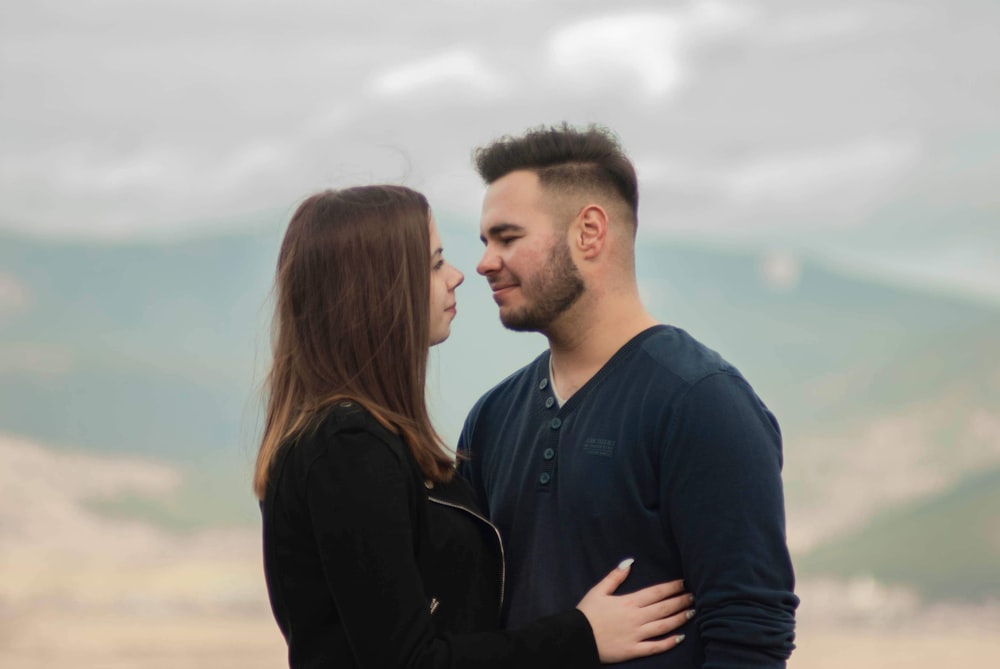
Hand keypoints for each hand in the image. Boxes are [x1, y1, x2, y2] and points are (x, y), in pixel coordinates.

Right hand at [576, 560, 691, 662]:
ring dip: (679, 618)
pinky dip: (669, 642)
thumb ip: (614, 576)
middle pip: (664, 608)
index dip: (671, 587)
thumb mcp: (598, 590)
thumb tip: (629, 562)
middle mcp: (636, 618)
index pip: (656, 592)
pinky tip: (680, 637)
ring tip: (692, 612)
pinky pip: (655, 646)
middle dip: (680, 601)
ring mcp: (636, 635)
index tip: (683, 582)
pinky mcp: (633, 650)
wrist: (576, 638)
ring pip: (663, 626)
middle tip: (693, 596)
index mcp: (628, 602)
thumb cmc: (587, 613)